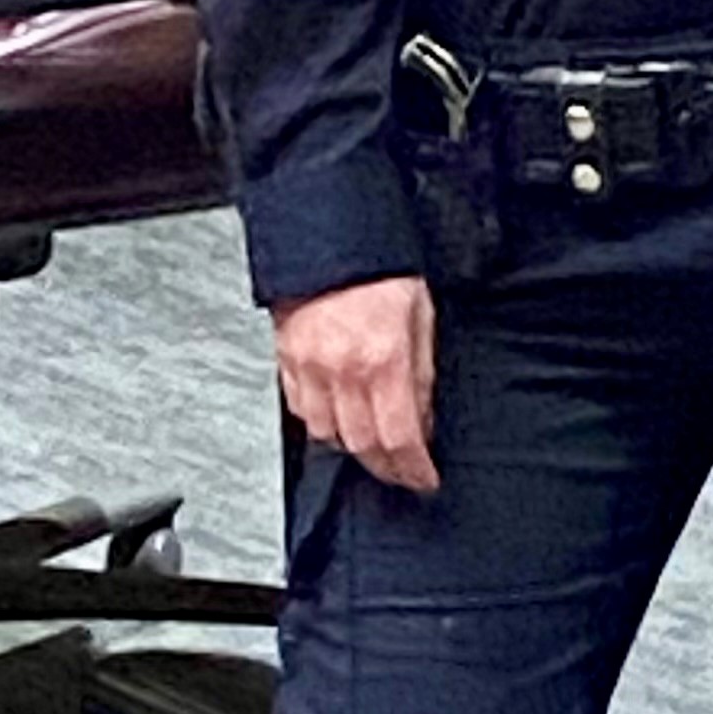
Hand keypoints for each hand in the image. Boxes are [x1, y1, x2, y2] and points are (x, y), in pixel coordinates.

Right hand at [273, 274, 438, 492]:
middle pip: (363, 445)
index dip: (414, 468)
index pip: (400, 436)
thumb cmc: (379, 266)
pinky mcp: (287, 359)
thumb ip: (421, 372)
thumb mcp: (420, 315)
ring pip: (328, 435)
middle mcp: (343, 369)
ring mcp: (310, 367)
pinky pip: (302, 410)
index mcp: (383, 357)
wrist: (329, 234)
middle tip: (403, 473)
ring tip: (375, 447)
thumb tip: (424, 418)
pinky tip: (340, 419)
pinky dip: (323, 424)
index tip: (425, 479)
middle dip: (387, 468)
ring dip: (354, 448)